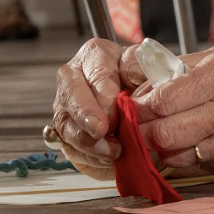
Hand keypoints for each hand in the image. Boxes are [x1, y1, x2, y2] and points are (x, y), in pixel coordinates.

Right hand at [49, 38, 147, 179]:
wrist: (141, 107)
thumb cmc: (141, 84)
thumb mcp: (147, 69)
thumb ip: (142, 70)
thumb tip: (139, 78)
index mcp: (96, 55)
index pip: (97, 72)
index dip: (106, 93)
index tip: (116, 109)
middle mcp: (74, 77)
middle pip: (71, 94)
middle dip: (86, 114)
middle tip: (102, 130)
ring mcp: (66, 106)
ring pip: (67, 123)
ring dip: (89, 141)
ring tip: (113, 150)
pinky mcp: (67, 132)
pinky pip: (71, 146)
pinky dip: (90, 155)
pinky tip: (107, 158)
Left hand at [135, 46, 213, 177]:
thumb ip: (186, 68)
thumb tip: (147, 83)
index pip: (164, 98)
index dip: (141, 105)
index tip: (133, 105)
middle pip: (164, 132)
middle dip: (143, 130)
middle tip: (138, 124)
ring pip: (175, 154)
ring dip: (163, 146)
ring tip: (167, 132)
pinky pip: (196, 165)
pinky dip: (189, 155)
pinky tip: (198, 140)